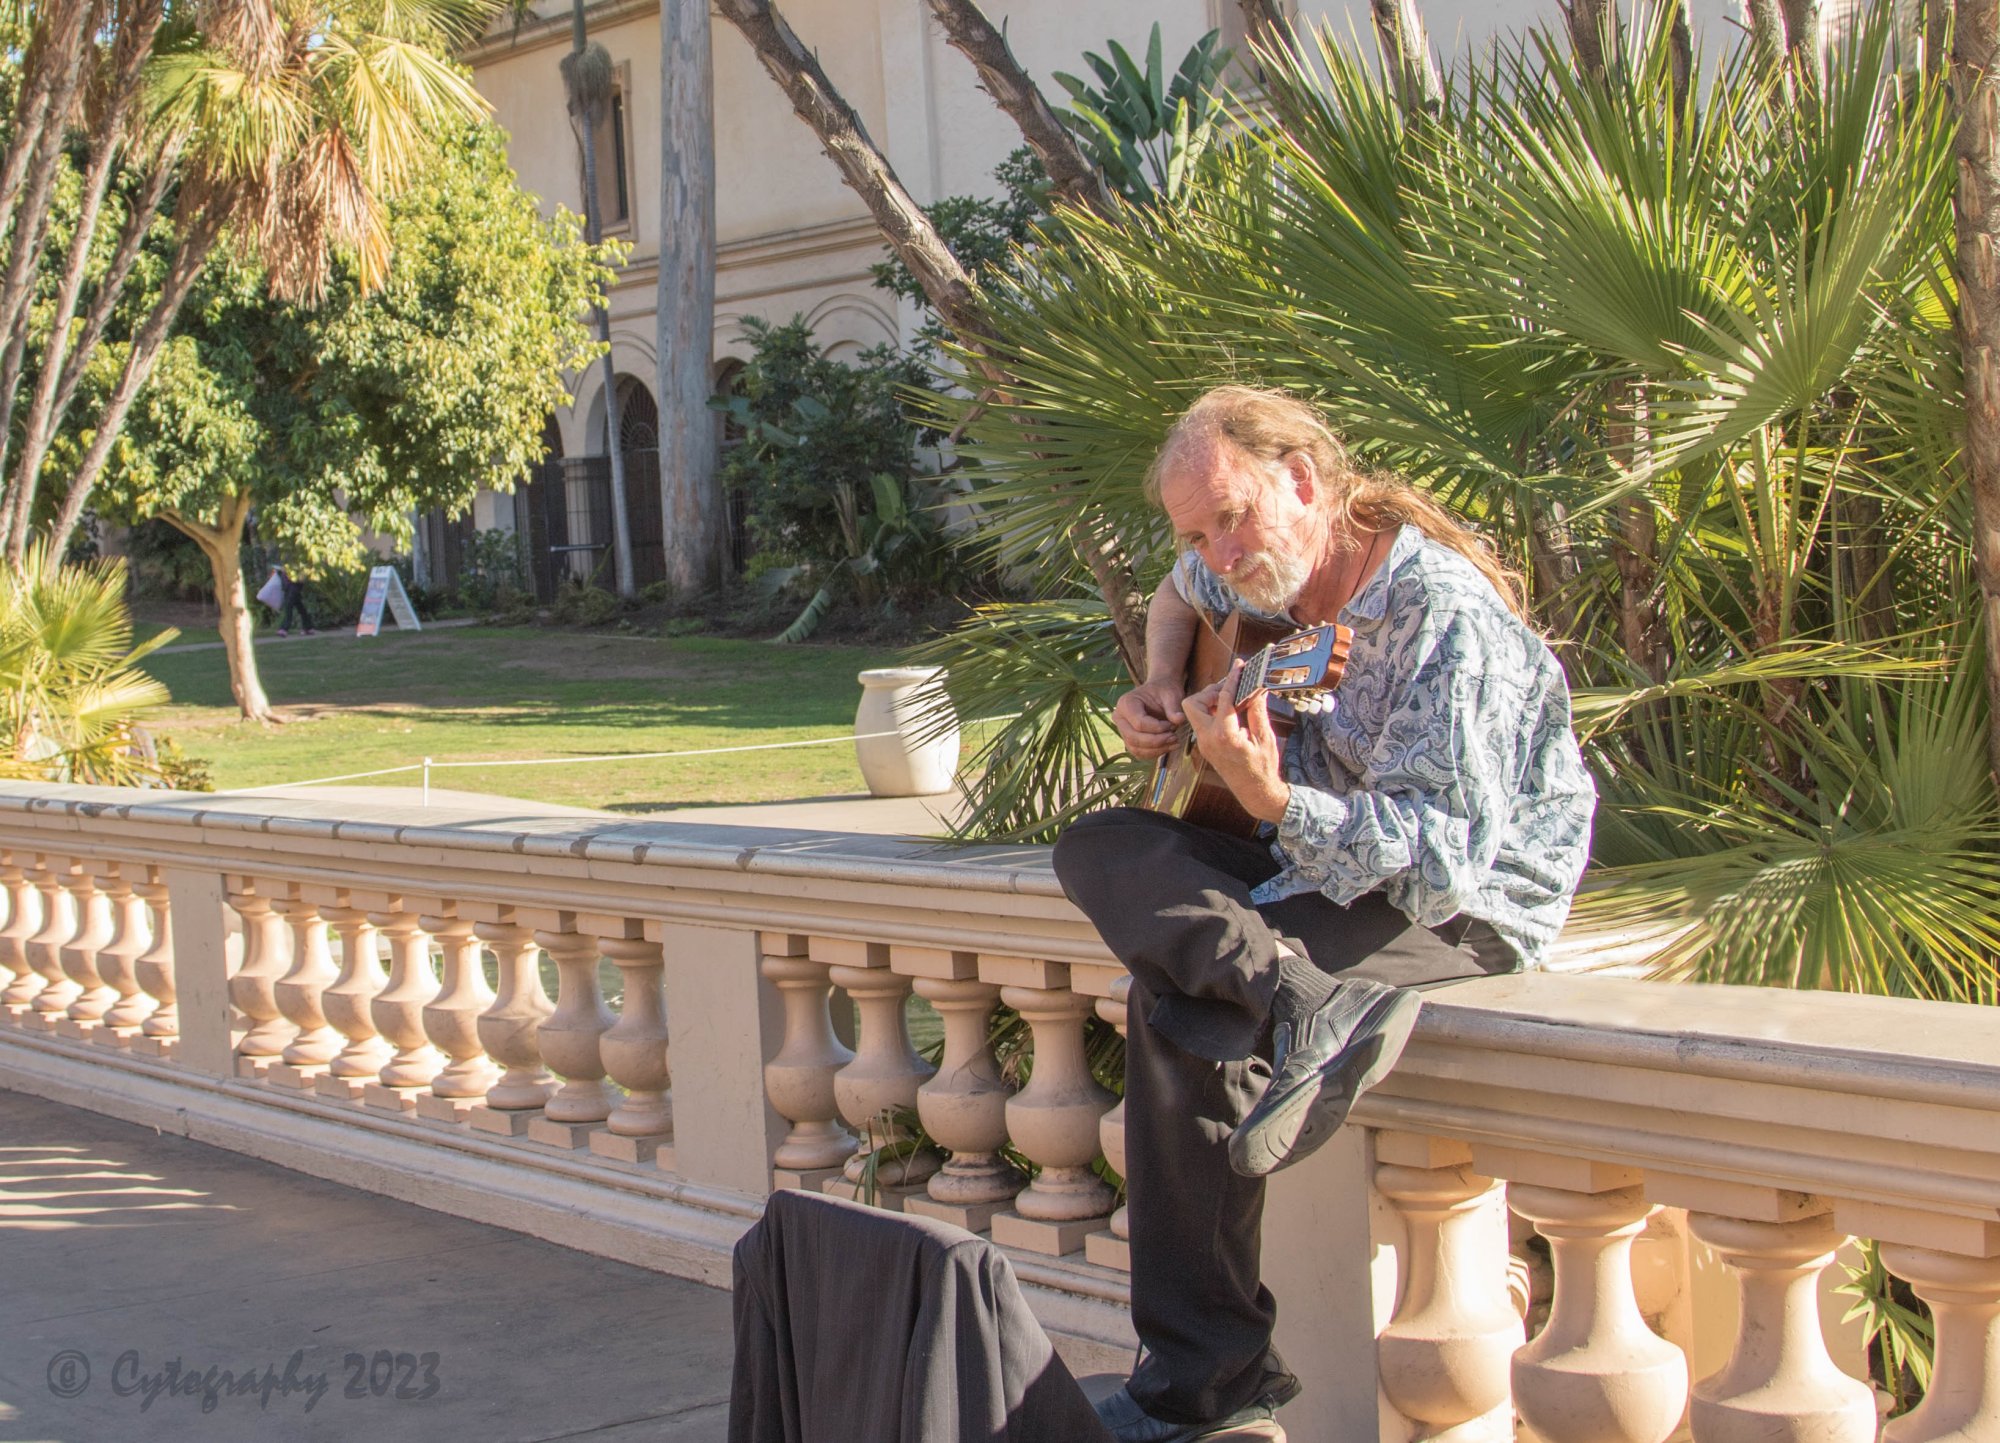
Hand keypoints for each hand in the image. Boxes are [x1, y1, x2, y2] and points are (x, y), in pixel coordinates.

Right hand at [1112, 678, 1186, 759]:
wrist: (1160, 692)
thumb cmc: (1164, 691)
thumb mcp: (1171, 694)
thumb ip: (1174, 707)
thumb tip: (1179, 720)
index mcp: (1126, 703)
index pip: (1139, 723)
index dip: (1157, 728)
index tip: (1173, 725)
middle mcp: (1119, 717)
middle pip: (1133, 738)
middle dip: (1156, 741)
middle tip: (1174, 738)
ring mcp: (1122, 730)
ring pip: (1135, 748)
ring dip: (1156, 750)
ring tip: (1174, 743)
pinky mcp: (1129, 740)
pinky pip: (1139, 753)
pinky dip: (1154, 753)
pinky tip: (1168, 746)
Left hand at [1182, 661, 1290, 824]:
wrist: (1255, 793)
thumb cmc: (1263, 767)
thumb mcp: (1265, 737)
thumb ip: (1257, 712)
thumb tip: (1256, 689)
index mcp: (1225, 735)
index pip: (1223, 698)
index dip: (1232, 679)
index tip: (1238, 666)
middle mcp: (1208, 739)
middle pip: (1192, 703)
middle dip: (1208, 692)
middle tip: (1228, 690)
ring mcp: (1204, 744)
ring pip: (1193, 712)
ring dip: (1208, 702)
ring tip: (1231, 700)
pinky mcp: (1205, 747)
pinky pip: (1201, 722)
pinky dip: (1211, 712)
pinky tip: (1229, 712)